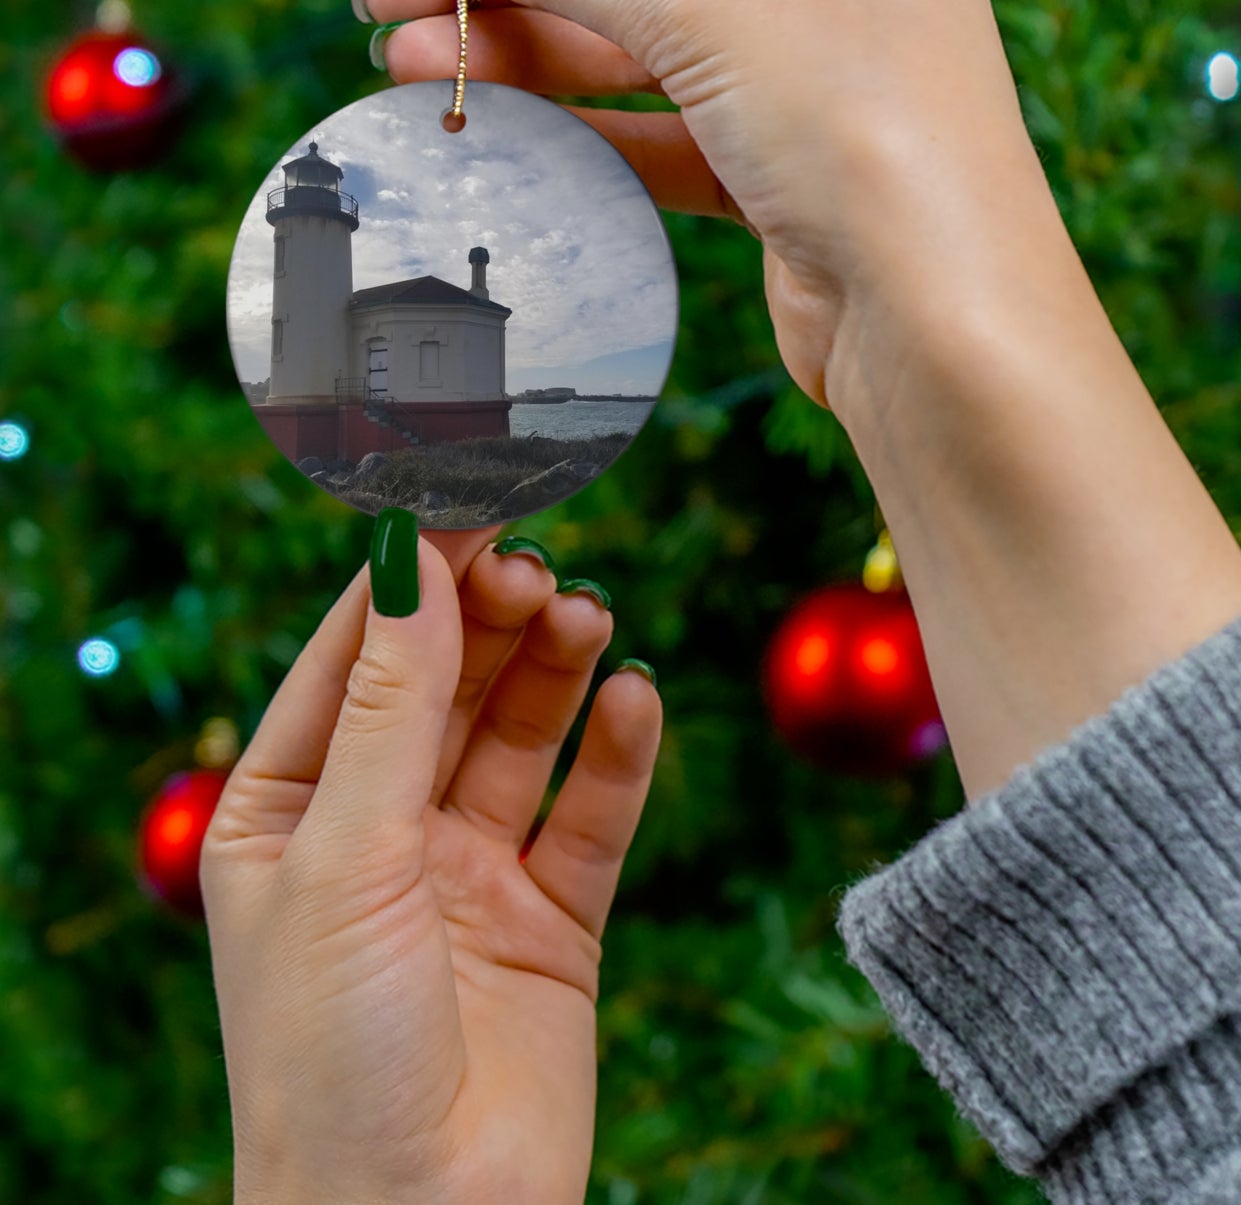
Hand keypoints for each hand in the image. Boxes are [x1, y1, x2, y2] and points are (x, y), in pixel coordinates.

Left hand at [201, 524, 661, 1204]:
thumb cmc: (330, 1056)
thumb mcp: (345, 857)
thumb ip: (391, 705)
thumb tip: (412, 559)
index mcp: (289, 811)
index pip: (353, 658)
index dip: (410, 578)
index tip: (467, 500)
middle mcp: (380, 831)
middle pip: (447, 685)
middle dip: (490, 620)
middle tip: (537, 567)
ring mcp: (469, 872)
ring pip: (521, 735)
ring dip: (555, 670)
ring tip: (587, 616)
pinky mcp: (552, 918)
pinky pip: (591, 814)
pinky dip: (617, 754)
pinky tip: (635, 700)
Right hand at [361, 0, 1057, 416]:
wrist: (938, 321)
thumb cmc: (864, 130)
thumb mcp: (707, 11)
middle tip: (387, 0)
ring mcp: (809, 74)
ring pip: (639, 48)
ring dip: (525, 56)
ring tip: (407, 65)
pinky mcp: (782, 167)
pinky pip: (661, 129)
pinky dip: (579, 128)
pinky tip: (492, 123)